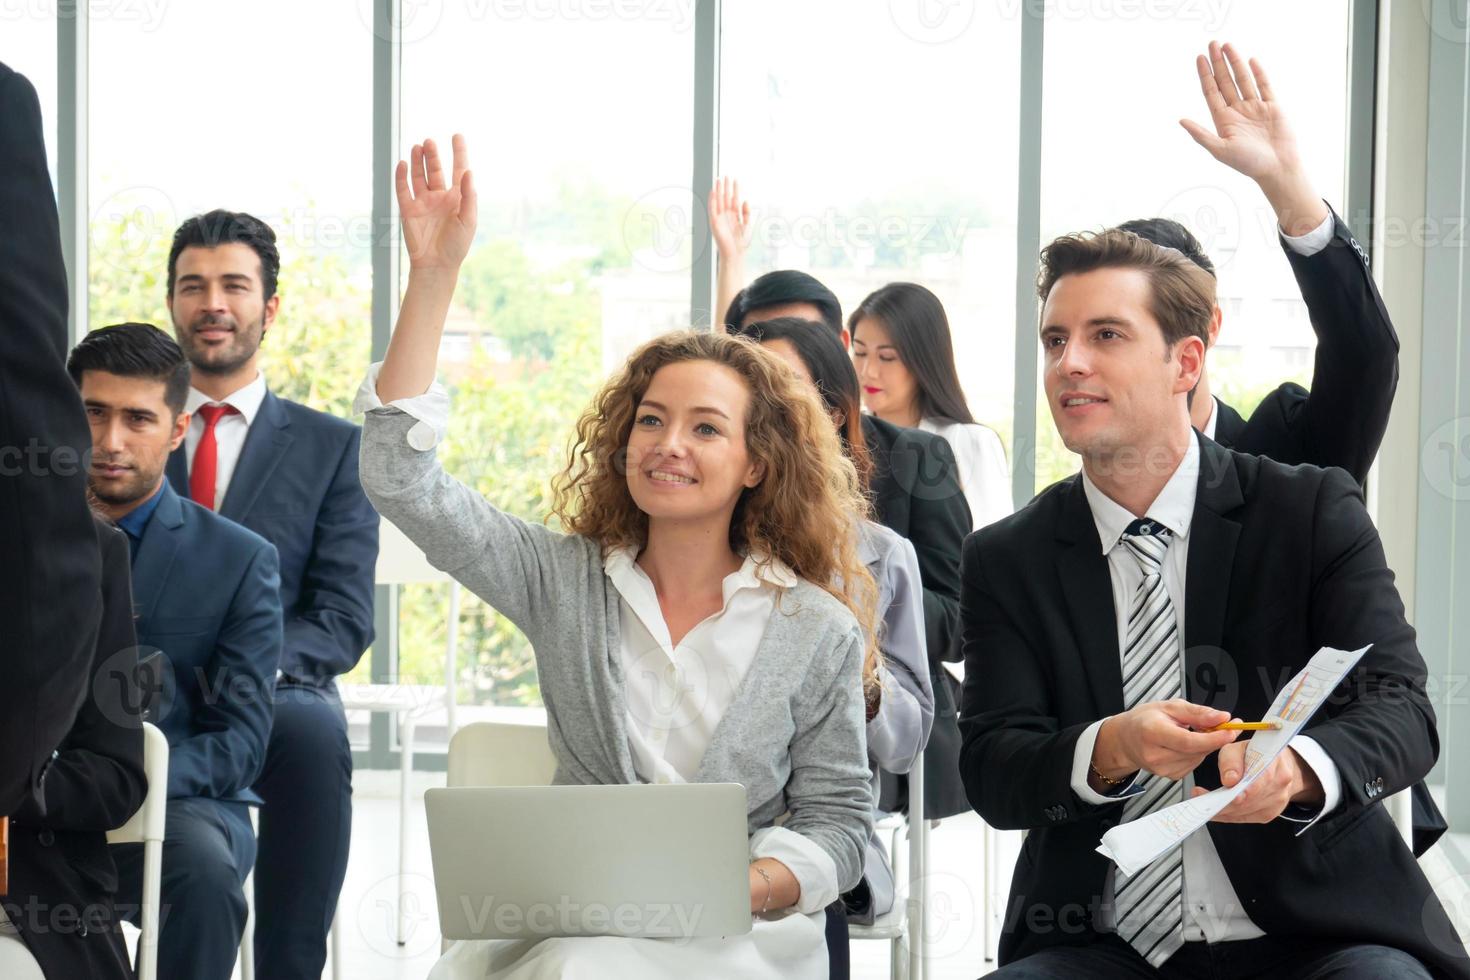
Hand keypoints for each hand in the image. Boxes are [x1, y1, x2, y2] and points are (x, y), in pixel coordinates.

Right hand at [396, 134, 476, 270]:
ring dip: (419, 161)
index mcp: (457, 198)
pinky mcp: (408, 210)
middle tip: (430, 141)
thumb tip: (469, 171)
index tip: (457, 135)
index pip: (458, 169)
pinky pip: (403, 189)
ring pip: (419, 176)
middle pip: (436, 169)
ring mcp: (423, 202)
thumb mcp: (468, 220)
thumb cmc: (457, 245)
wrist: (437, 265)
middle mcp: (440, 196)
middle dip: (433, 155)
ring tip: (418, 146)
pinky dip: (402, 176)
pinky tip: (404, 163)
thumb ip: (469, 195)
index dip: (458, 152)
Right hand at [707, 176, 753, 262]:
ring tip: (719, 180)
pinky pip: (712, 209)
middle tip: (726, 176)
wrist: (734, 253)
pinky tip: (713, 192)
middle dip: (726, 187)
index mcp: (734, 215)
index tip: (736, 180)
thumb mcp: (747, 225)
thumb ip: (746, 213)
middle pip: (725, 197)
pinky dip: (712, 200)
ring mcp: (720, 218)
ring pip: (719, 201)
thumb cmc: (741, 242)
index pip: (734, 199)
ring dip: (718, 191)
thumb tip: (745, 200)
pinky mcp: (714, 222)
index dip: (735, 190)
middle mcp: (726, 215)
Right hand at [1093, 699, 1238, 782]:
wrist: (1126, 739)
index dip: (1213, 738)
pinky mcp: (1169, 776)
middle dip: (1214, 738)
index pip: (1188, 741)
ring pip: (1198, 758)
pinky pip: (1193, 764)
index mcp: (1152, 732)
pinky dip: (1197, 753)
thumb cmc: (1145, 720)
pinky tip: (1186, 745)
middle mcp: (1155, 754)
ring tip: (1193, 732)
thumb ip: (1198, 713)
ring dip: (1204, 745)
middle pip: (1196, 750)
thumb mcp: (1170, 707)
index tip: (1231, 731)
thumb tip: (1222, 717)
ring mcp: (1161, 769)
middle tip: (1222, 725)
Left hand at [1180, 43, 1329, 235]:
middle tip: (1212, 44)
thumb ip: (1201, 134)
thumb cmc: (1248, 163)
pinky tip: (1250, 60)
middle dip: (1218, 63)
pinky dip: (1258, 73)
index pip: (1211, 92)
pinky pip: (1264, 86)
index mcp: (1223, 120)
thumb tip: (1181, 120)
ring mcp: (1255, 108)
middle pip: (1225, 82)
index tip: (1200, 58)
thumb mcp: (1220, 149)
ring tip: (1228, 45)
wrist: (1277, 168)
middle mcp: (1237, 111)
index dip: (1205, 75)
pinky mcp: (1272, 108)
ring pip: (1243, 80)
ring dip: (1235, 63)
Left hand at [1192, 743, 1322, 822]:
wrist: (1277, 763)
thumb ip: (1232, 760)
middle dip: (1224, 802)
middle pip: (1251, 799)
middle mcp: (1281, 783)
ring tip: (1203, 803)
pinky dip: (1228, 815)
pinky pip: (1245, 817)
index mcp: (1275, 763)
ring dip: (1223, 810)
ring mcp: (1278, 800)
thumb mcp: (1238, 747)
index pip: (1261, 779)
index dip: (1244, 790)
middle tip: (1201, 799)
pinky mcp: (1269, 812)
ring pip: (1246, 811)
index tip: (1225, 793)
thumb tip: (1230, 780)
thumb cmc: (1255, 752)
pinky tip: (1215, 810)